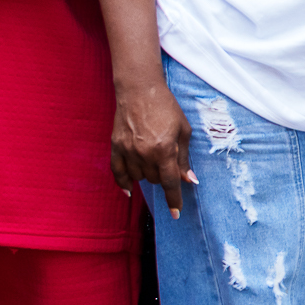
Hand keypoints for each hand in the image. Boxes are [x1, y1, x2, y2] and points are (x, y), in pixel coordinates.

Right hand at [110, 75, 195, 217]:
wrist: (139, 91)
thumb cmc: (167, 108)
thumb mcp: (183, 130)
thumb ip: (184, 158)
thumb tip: (189, 180)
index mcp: (164, 149)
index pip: (170, 182)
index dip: (174, 199)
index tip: (176, 213)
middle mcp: (144, 153)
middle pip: (155, 179)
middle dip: (164, 176)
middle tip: (168, 162)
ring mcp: (127, 152)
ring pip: (139, 177)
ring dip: (148, 175)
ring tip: (154, 158)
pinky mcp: (115, 148)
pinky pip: (118, 173)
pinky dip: (124, 184)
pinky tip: (130, 190)